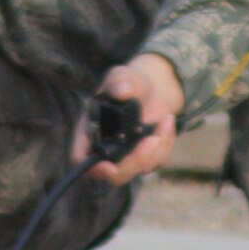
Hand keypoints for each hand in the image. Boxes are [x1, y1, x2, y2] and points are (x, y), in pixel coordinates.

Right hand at [72, 53, 186, 185]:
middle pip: (114, 173)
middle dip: (135, 161)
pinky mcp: (146, 158)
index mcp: (90, 131)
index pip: (81, 158)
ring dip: (157, 148)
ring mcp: (126, 156)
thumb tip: (123, 91)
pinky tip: (167, 122)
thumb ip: (120, 81)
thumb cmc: (128, 82)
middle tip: (153, 140)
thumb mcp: (122, 76)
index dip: (92, 167)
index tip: (110, 167)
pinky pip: (157, 161)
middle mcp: (106, 148)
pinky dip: (166, 142)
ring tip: (166, 119)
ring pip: (139, 169)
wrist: (152, 89)